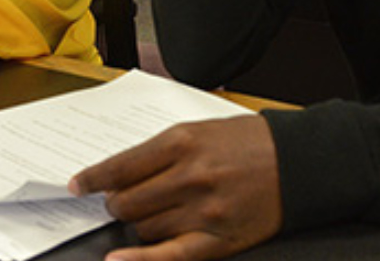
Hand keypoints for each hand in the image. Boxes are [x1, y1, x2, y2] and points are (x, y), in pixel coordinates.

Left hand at [69, 115, 282, 260]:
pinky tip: (118, 259)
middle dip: (117, 205)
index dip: (93, 180)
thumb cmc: (248, 143)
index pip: (119, 168)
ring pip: (145, 228)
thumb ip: (157, 153)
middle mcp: (189, 177)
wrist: (300, 161)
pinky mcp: (219, 238)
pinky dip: (140, 259)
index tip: (79, 186)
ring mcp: (204, 211)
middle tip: (121, 203)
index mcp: (180, 144)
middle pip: (127, 203)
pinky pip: (170, 255)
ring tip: (153, 215)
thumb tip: (118, 175)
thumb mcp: (197, 131)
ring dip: (140, 225)